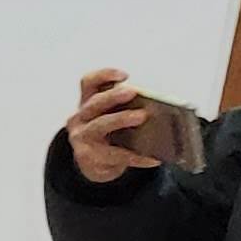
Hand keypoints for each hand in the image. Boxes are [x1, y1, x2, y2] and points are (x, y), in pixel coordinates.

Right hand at [67, 66, 161, 185]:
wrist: (93, 164)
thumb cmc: (109, 134)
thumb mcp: (110, 117)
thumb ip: (127, 107)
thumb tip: (159, 106)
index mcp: (88, 102)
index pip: (89, 82)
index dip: (104, 75)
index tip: (125, 75)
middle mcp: (81, 118)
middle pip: (94, 103)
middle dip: (112, 96)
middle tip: (132, 92)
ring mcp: (82, 138)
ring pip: (99, 125)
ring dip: (120, 119)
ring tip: (141, 116)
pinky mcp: (89, 158)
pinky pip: (115, 155)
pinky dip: (136, 156)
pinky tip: (153, 157)